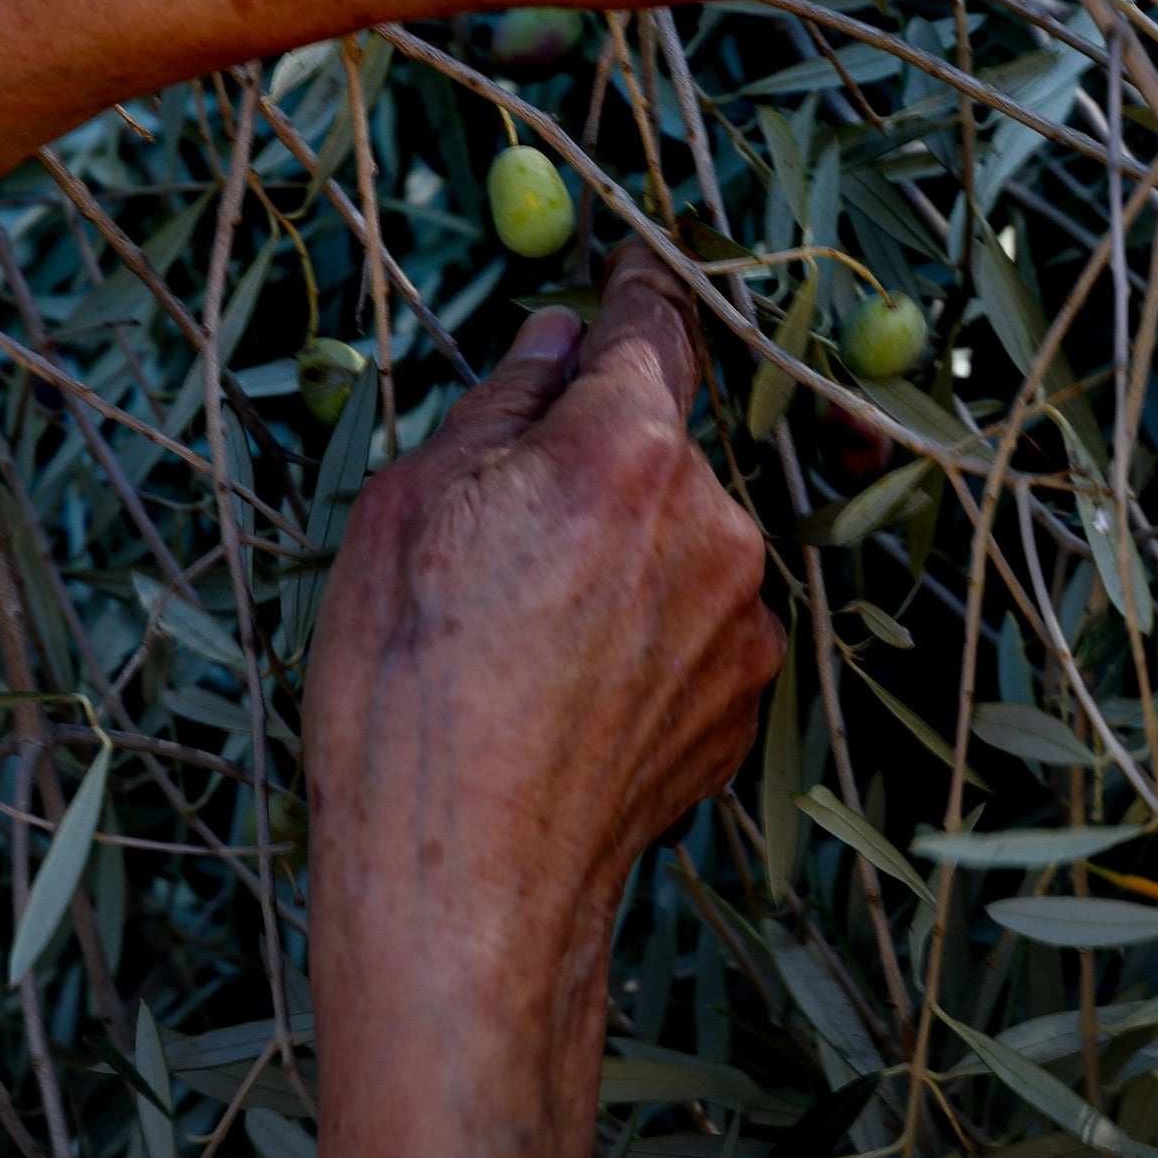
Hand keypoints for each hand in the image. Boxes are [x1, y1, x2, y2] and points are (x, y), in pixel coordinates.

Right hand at [272, 249, 780, 1157]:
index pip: (655, 322)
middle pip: (671, 437)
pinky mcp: (752, 688)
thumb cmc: (405, 689)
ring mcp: (747, 611)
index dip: (634, 292)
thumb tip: (564, 335)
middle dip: (610, 452)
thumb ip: (505, 400)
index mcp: (628, 446)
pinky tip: (580, 681)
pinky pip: (707, 612)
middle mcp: (717, 516)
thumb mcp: (409, 507)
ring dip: (636, 542)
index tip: (627, 277)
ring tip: (537, 628)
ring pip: (691, 528)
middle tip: (517, 525)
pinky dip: (657, 620)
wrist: (464, 880)